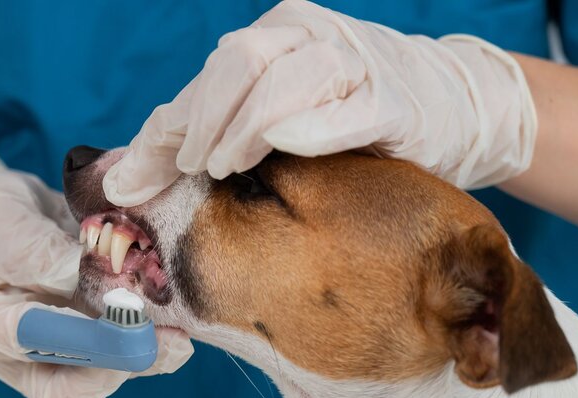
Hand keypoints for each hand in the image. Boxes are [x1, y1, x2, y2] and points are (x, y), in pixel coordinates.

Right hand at [0, 150, 192, 397]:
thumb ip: (26, 247)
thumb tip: (69, 269)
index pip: (28, 351)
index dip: (74, 340)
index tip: (119, 314)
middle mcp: (25, 355)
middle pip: (70, 391)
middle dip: (121, 367)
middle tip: (166, 341)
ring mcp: (64, 349)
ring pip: (108, 373)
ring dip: (148, 355)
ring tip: (180, 331)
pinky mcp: (95, 334)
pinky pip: (126, 346)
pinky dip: (155, 329)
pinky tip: (179, 308)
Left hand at [103, 0, 535, 205]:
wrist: (450, 103)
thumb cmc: (352, 115)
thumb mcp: (281, 112)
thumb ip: (223, 128)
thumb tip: (145, 170)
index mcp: (277, 34)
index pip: (205, 79)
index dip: (161, 131)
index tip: (127, 183)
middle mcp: (309, 35)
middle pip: (235, 65)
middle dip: (197, 122)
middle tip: (182, 172)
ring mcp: (354, 62)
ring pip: (282, 80)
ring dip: (243, 126)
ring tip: (219, 167)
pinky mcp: (393, 99)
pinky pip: (345, 109)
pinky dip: (310, 128)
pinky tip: (282, 147)